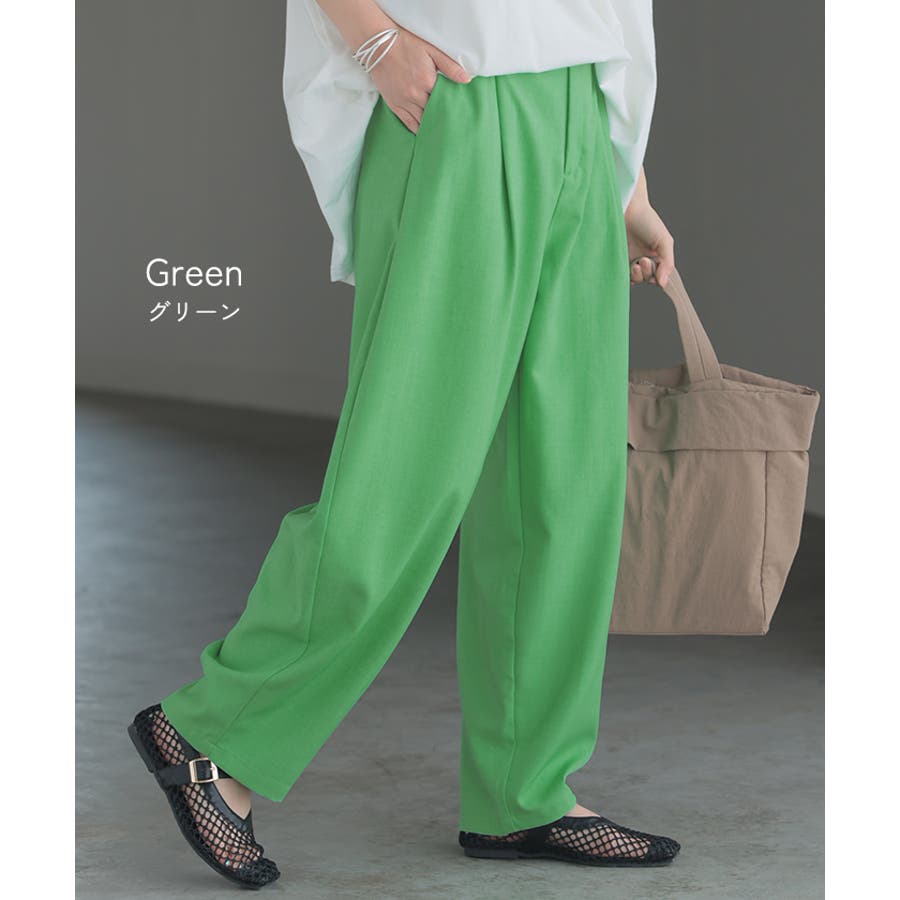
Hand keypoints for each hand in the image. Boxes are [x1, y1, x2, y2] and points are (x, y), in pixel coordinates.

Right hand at [370, 28, 470, 132]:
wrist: (378, 46)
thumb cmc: (406, 44)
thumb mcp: (431, 50)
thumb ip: (449, 66)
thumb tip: (466, 80)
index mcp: (428, 81)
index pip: (445, 101)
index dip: (453, 108)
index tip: (461, 116)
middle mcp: (416, 95)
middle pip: (434, 113)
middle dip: (443, 119)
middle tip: (453, 129)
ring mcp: (404, 101)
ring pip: (422, 121)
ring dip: (431, 127)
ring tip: (441, 134)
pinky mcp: (394, 105)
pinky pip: (408, 123)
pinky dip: (417, 129)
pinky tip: (424, 134)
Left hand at [623, 168, 674, 287]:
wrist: (626, 209)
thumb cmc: (646, 221)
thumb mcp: (664, 241)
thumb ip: (667, 263)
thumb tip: (663, 283)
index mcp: (657, 256)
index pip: (660, 276)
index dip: (658, 277)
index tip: (656, 272)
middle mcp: (644, 260)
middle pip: (647, 279)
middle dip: (646, 274)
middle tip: (644, 261)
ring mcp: (630, 261)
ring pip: (634, 280)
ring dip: (636, 276)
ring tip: (635, 264)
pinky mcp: (616, 260)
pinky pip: (620, 276)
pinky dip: (624, 277)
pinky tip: (627, 269)